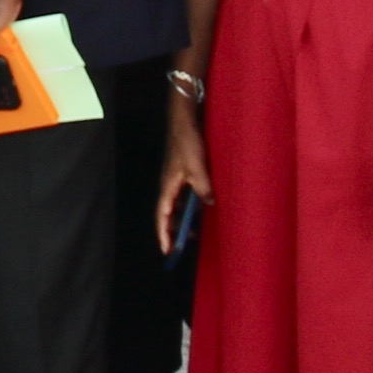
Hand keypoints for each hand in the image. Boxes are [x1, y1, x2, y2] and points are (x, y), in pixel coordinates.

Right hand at [156, 91, 210, 253]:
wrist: (184, 120)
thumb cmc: (187, 142)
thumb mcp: (197, 167)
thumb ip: (203, 187)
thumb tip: (210, 203)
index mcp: (168, 186)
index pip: (162, 216)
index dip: (164, 234)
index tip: (167, 251)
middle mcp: (169, 185)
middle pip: (168, 213)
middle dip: (173, 230)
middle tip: (181, 246)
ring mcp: (176, 178)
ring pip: (178, 205)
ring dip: (184, 218)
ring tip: (193, 232)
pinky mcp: (184, 172)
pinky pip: (185, 194)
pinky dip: (191, 204)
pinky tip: (202, 207)